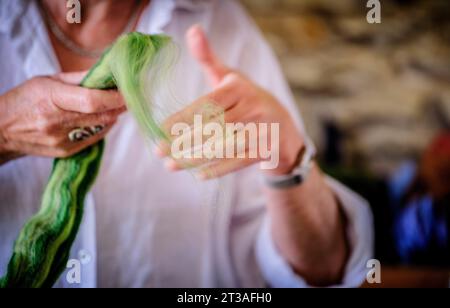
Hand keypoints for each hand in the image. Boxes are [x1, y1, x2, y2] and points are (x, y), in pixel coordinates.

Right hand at [0, 72, 125, 163]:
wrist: (2, 131)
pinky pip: (94, 138)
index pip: (92, 101)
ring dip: (112, 116)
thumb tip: (106, 74)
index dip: (114, 98)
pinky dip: (102, 126)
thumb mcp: (46, 81)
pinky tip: (100, 118)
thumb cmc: (25, 100)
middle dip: (119, 107)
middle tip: (128, 97)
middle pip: (101, 116)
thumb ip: (78, 79)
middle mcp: (56, 122)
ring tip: (113, 106)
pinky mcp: (66, 151)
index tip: (127, 92)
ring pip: (101, 128)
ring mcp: (62, 140)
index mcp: (51, 99)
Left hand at [158, 25, 303, 178]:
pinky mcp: (265, 150)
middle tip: (158, 151)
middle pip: (213, 127)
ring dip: (194, 158)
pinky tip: (198, 175)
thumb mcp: (231, 77)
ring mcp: (261, 130)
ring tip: (170, 165)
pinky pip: (237, 162)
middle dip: (183, 141)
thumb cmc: (247, 100)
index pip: (207, 104)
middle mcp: (253, 107)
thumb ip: (208, 58)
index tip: (160, 129)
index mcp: (240, 88)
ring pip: (222, 147)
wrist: (284, 127)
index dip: (183, 117)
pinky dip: (217, 170)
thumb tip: (192, 30)